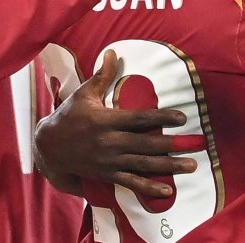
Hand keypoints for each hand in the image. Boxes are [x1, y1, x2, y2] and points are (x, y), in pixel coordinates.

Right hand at [34, 51, 198, 197]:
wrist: (49, 148)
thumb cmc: (68, 116)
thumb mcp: (83, 94)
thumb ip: (101, 76)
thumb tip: (112, 52)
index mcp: (106, 120)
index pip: (138, 118)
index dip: (161, 117)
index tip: (182, 118)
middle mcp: (109, 142)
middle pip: (145, 143)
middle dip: (172, 145)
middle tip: (196, 145)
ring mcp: (109, 161)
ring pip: (143, 164)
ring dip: (168, 166)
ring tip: (191, 166)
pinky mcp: (107, 174)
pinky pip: (130, 183)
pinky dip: (149, 189)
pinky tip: (167, 192)